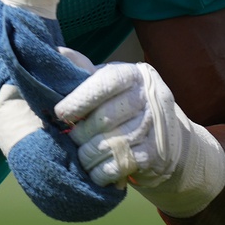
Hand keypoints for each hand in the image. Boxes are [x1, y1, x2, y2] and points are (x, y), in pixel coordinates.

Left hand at [55, 61, 224, 217]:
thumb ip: (84, 71)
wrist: (168, 137)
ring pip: (111, 144)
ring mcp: (157, 126)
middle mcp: (150, 97)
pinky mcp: (158, 153)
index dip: (79, 99)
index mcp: (134, 75)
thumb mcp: (110, 84)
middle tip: (71, 139)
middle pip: (105, 118)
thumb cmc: (126, 106)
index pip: (105, 82)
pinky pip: (122, 164)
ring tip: (81, 157)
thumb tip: (56, 53)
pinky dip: (103, 172)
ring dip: (88, 155)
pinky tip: (95, 171)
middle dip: (81, 133)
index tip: (60, 113)